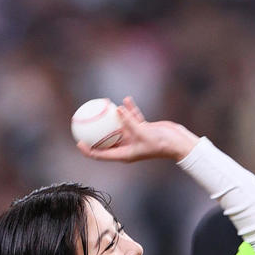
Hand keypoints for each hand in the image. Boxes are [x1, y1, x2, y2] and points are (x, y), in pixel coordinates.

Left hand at [76, 97, 198, 164]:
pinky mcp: (141, 129)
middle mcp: (126, 147)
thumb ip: (129, 121)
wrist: (176, 142)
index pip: (101, 154)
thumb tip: (117, 109)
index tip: (78, 142)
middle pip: (106, 141)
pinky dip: (129, 110)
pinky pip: (131, 118)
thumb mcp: (143, 131)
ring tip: (105, 105)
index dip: (88, 150)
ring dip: (112, 117)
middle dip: (96, 132)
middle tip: (86, 121)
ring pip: (118, 127)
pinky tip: (125, 100)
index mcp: (124, 154)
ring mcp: (134, 138)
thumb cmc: (160, 142)